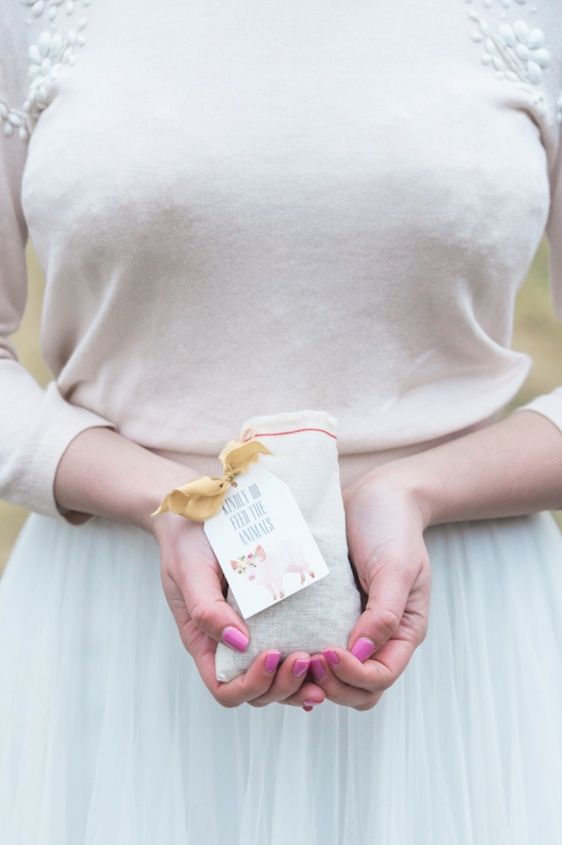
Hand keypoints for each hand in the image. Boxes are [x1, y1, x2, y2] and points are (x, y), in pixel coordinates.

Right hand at [150, 512, 325, 708]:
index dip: (251, 685)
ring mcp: (253, 632)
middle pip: (258, 691)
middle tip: (307, 660)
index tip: (272, 656)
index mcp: (205, 642)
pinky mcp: (272, 614)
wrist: (199, 508)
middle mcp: (230, 644)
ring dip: (301, 679)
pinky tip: (326, 651)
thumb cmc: (187, 541)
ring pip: (278, 677)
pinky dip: (309, 658)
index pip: (226, 689)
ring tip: (322, 662)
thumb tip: (240, 643)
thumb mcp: (189, 571)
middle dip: (284, 685)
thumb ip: (206, 609)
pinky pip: (290, 645)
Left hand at [306, 472, 431, 709]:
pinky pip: (314, 644)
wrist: (375, 494)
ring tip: (289, 659)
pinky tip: (280, 643)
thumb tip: (362, 652)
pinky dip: (300, 653)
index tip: (329, 653)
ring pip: (333, 676)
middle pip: (357, 689)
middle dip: (331, 685)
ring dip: (312, 677)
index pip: (380, 678)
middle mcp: (377, 637)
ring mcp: (351, 626)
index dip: (354, 676)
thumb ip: (385, 612)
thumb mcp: (397, 566)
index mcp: (402, 632)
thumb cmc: (392, 527)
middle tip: (304, 662)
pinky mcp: (327, 612)